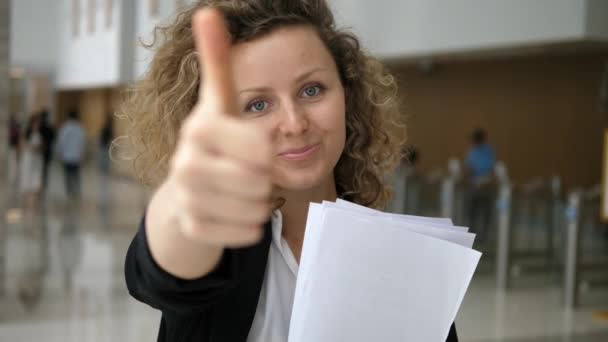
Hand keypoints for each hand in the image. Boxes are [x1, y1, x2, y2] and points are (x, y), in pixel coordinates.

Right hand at [167, 9, 272, 247]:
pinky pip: (244, 232)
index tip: (257, 148)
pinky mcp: (192, 226)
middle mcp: (185, 162)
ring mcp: (186, 197)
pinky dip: (251, 226)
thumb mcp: (220, 102)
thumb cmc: (214, 141)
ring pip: (254, 209)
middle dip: (264, 179)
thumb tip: (209, 11)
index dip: (267, 151)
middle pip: (259, 181)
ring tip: (245, 192)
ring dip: (260, 203)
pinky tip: (238, 213)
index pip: (260, 147)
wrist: (186, 189)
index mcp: (198, 127)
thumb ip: (218, 61)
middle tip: (249, 174)